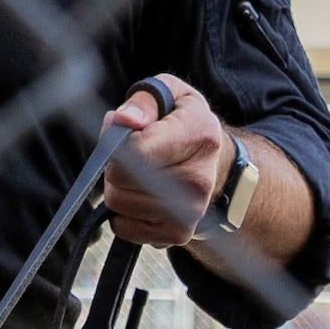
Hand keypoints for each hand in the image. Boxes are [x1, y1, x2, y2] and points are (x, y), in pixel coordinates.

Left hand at [101, 73, 236, 245]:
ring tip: (138, 175)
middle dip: (115, 165)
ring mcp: (190, 212)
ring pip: (118, 203)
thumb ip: (144, 100)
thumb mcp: (170, 94)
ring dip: (118, 188)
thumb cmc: (185, 125)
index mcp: (199, 136)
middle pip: (121, 178)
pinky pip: (123, 227)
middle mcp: (199, 180)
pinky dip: (123, 213)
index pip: (136, 151)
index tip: (128, 135)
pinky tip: (142, 197)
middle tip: (132, 157)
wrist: (214, 164)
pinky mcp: (177, 234)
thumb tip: (123, 121)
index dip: (119, 143)